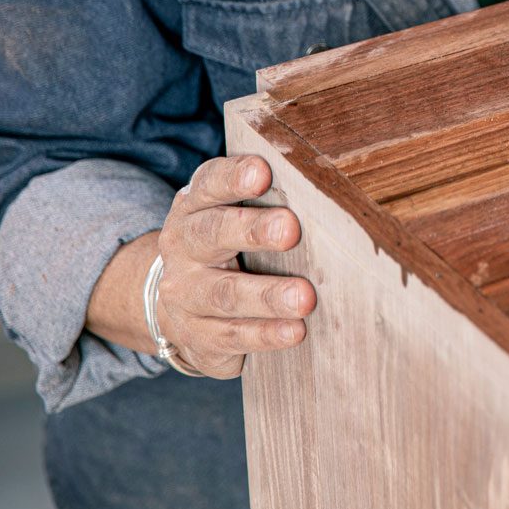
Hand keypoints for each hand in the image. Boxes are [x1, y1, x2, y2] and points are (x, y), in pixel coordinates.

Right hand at [151, 155, 316, 377]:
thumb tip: (327, 192)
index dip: (233, 177)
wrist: (181, 301)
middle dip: (252, 230)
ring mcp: (185, 294)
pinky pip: (231, 336)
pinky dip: (265, 334)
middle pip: (212, 234)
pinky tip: (295, 331)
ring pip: (224, 294)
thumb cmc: (229, 244)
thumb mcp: (235, 214)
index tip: (262, 173)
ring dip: (267, 296)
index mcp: (195, 207)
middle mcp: (183, 247)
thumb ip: (269, 198)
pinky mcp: (197, 336)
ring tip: (304, 298)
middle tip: (290, 230)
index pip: (209, 183)